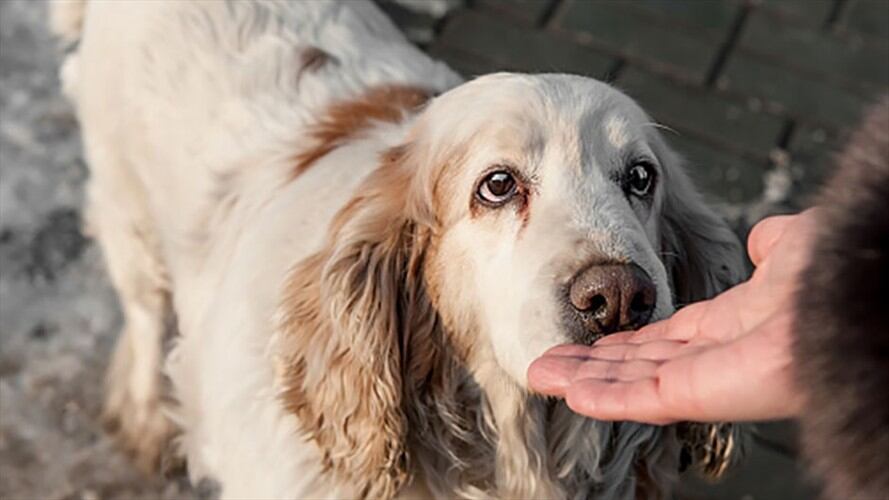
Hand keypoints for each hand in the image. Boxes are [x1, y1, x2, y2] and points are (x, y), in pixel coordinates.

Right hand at [528, 210, 817, 423]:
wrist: (857, 293)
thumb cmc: (840, 268)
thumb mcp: (797, 247)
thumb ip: (773, 245)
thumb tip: (761, 237)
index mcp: (734, 326)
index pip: (666, 340)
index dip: (625, 340)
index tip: (592, 337)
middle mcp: (715, 357)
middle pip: (638, 365)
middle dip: (590, 363)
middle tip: (546, 361)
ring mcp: (706, 379)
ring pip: (631, 384)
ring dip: (583, 379)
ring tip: (539, 373)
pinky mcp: (702, 393)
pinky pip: (643, 399)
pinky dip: (603, 397)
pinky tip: (566, 390)